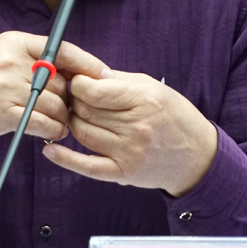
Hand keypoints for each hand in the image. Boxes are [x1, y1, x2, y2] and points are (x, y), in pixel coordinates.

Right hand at [0, 32, 102, 142]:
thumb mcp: (1, 53)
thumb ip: (33, 56)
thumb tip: (74, 69)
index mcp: (15, 42)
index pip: (61, 49)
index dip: (87, 63)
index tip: (104, 75)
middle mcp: (12, 62)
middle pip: (61, 80)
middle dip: (70, 97)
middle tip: (71, 108)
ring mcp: (7, 87)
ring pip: (55, 104)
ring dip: (64, 118)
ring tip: (62, 124)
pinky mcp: (3, 113)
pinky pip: (42, 123)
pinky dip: (53, 131)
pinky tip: (53, 133)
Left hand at [42, 69, 217, 196]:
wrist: (196, 156)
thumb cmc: (174, 116)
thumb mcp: (152, 88)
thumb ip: (118, 81)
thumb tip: (86, 74)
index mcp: (143, 101)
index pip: (93, 91)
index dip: (78, 84)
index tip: (78, 82)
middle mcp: (136, 128)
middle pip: (85, 111)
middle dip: (75, 101)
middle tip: (76, 97)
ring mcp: (128, 152)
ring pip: (82, 133)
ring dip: (73, 122)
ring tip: (77, 114)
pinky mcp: (123, 173)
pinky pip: (86, 166)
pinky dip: (64, 158)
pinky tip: (50, 148)